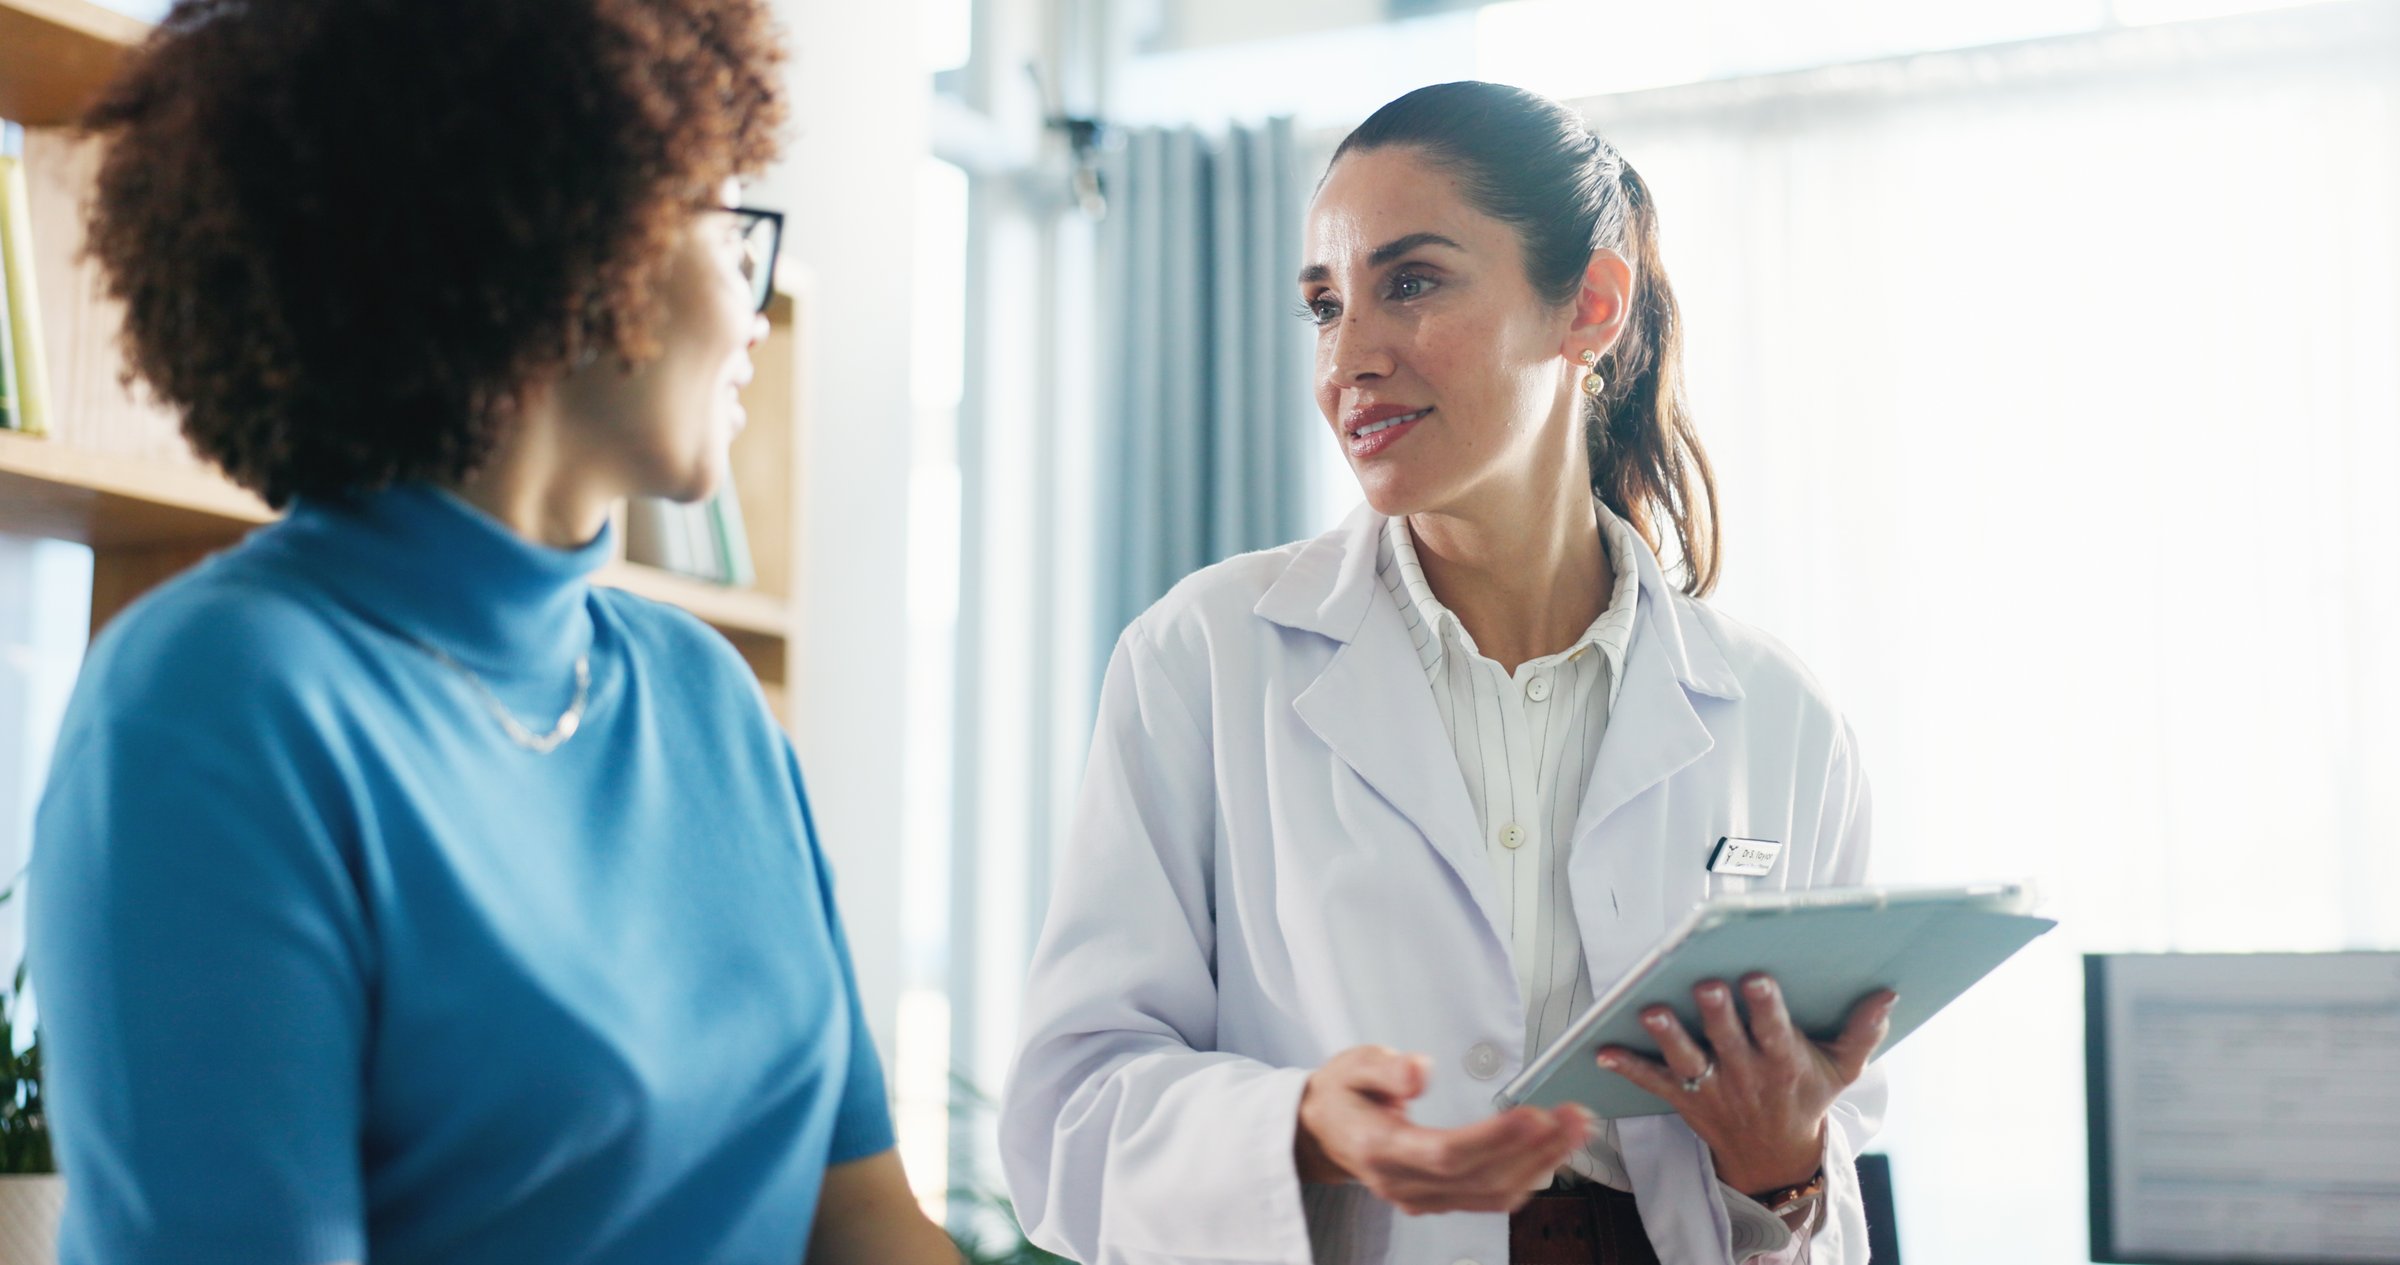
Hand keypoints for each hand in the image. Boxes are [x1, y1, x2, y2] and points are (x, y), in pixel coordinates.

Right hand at [1294, 1044, 1591, 1215]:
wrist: (1327, 1133)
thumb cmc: (1344, 1096)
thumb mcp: (1352, 1065)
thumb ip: (1385, 1068)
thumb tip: (1421, 1071)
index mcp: (1378, 1149)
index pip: (1444, 1153)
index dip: (1493, 1138)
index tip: (1533, 1115)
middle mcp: (1403, 1182)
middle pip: (1480, 1176)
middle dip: (1535, 1148)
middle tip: (1573, 1116)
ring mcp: (1423, 1197)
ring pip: (1492, 1193)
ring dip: (1541, 1163)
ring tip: (1575, 1129)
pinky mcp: (1440, 1200)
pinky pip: (1490, 1198)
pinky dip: (1528, 1177)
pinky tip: (1552, 1152)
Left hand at [1596, 976, 1895, 1194]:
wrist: (1775, 1156)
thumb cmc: (1806, 1098)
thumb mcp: (1843, 1070)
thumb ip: (1863, 1031)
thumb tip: (1887, 993)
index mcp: (1784, 1063)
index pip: (1775, 1032)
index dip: (1765, 1006)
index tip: (1757, 978)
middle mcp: (1746, 1075)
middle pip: (1728, 1040)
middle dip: (1716, 1013)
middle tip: (1704, 985)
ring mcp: (1713, 1088)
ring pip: (1687, 1060)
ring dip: (1668, 1036)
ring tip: (1652, 1012)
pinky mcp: (1686, 1099)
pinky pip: (1653, 1083)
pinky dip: (1628, 1068)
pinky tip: (1602, 1051)